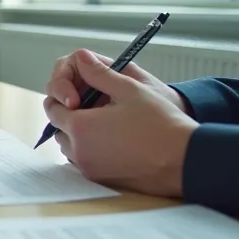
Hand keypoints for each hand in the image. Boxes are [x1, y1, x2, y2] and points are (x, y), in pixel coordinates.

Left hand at [42, 50, 198, 196]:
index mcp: (80, 126)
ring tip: (103, 122)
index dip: (63, 96)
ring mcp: (89, 169)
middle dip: (69, 116)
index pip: (53, 108)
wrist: (184, 160)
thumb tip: (81, 57)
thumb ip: (100, 73)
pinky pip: (83, 162)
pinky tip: (111, 140)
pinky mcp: (100, 180)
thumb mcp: (130, 89)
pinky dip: (89, 150)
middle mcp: (79, 151)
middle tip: (93, 106)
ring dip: (78, 135)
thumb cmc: (160, 123)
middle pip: (59, 129)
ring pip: (70, 148)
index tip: (78, 91)